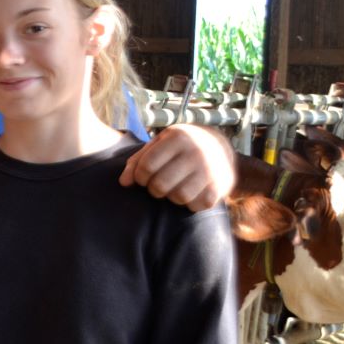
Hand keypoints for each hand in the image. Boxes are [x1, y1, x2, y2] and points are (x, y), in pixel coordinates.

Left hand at [118, 125, 234, 210]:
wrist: (220, 146)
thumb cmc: (179, 147)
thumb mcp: (158, 145)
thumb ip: (137, 161)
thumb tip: (124, 183)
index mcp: (178, 138)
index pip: (147, 165)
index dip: (139, 176)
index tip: (142, 178)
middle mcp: (196, 152)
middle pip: (160, 184)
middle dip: (153, 189)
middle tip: (157, 185)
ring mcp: (210, 170)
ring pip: (178, 197)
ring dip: (171, 197)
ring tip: (173, 188)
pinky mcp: (219, 187)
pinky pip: (195, 205)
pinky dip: (188, 204)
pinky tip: (189, 193)